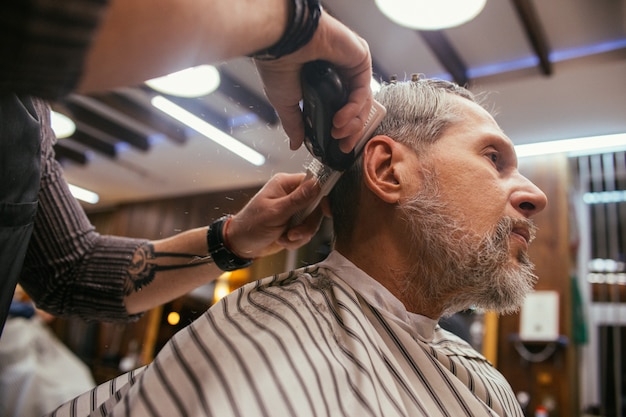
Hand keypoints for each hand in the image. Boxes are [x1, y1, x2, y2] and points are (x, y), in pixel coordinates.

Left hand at [226, 173, 322, 258]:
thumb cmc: (251, 225)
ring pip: (313, 222)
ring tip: (285, 238)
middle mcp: (292, 195)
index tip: (326, 211)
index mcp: (285, 184)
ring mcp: (294, 211)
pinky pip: (307, 232)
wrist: (241, 245)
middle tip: (294, 233)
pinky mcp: (295, 224)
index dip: (322, 196)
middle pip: (316, 206)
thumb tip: (317, 184)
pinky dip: (297, 241)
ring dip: (301, 234)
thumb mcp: (275, 212)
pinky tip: (283, 241)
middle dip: (307, 224)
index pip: (313, 183)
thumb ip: (297, 199)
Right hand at [255, 10, 372, 152]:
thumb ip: (295, 124)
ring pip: (363, 101)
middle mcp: (339, 74)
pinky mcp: (360, 59)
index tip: (339, 146)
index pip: (341, 110)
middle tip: (344, 145)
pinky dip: (354, 109)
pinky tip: (340, 119)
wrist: (282, 44)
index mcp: (322, 83)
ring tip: (338, 133)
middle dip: (352, 131)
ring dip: (353, 122)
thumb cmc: (278, 65)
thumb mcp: (286, 103)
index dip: (343, 131)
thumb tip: (295, 144)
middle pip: (356, 108)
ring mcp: (351, 66)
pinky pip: (363, 90)